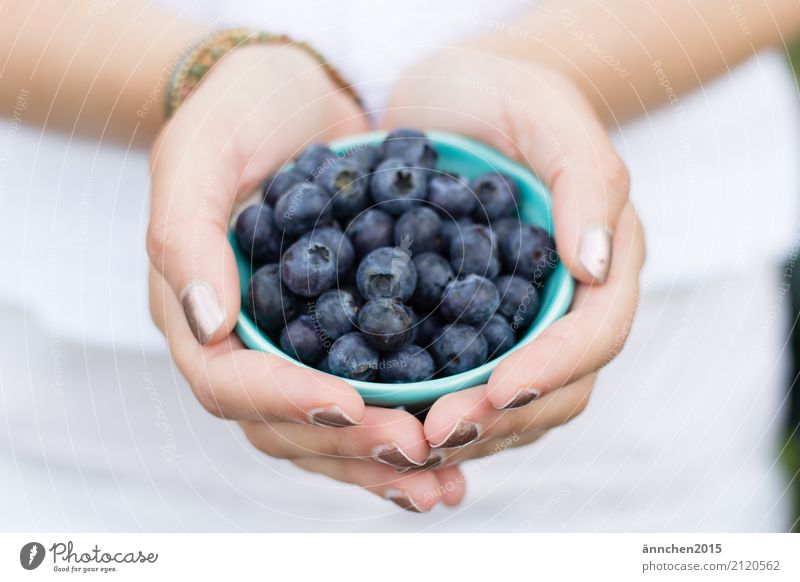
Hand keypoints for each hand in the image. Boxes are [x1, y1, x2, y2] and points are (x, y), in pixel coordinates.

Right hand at [147, 45, 464, 511]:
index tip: (348, 405)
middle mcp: (245, 346)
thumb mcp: (199, 150)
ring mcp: (294, 349)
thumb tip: (209, 324)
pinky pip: (367, 400)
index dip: (285, 403)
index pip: (229, 383)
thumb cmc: (241, 112)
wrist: (297, 93)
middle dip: (348, 448)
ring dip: (382, 464)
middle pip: (282, 428)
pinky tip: (451, 450)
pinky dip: (403, 428)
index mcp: (197, 314)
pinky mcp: (341, 339)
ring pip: (327, 434)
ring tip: (443, 482)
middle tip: (418, 451)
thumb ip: (186, 234)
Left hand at [382, 49, 644, 460]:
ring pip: (514, 404)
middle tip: (436, 435)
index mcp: (604, 263)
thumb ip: (587, 181)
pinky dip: (437, 410)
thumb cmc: (508, 94)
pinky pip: (466, 383)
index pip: (595, 337)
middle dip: (501, 420)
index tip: (497, 392)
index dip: (552, 372)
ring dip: (470, 433)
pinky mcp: (472, 325)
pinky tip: (396, 422)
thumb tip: (593, 267)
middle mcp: (568, 304)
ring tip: (411, 444)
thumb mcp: (548, 114)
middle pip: (557, 389)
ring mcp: (521, 322)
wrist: (457, 95)